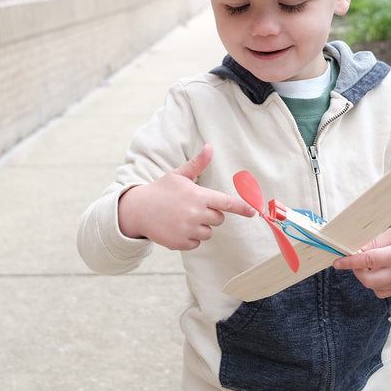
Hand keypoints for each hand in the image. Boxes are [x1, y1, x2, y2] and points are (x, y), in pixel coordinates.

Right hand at [118, 144, 254, 249]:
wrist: (138, 210)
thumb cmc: (162, 190)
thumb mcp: (179, 175)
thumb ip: (198, 164)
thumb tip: (210, 147)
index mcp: (199, 196)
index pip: (227, 203)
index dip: (242, 208)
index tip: (253, 212)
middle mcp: (196, 214)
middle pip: (219, 219)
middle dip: (210, 214)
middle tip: (193, 207)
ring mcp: (188, 229)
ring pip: (208, 233)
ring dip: (200, 227)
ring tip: (183, 217)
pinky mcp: (180, 243)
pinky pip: (196, 243)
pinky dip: (190, 238)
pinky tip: (177, 228)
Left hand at [333, 224, 390, 298]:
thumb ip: (375, 242)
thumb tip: (357, 249)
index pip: (368, 261)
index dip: (350, 262)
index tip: (338, 262)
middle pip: (368, 279)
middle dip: (355, 270)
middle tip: (355, 258)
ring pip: (373, 288)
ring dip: (365, 276)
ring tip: (369, 263)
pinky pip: (382, 292)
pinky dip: (375, 284)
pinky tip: (377, 272)